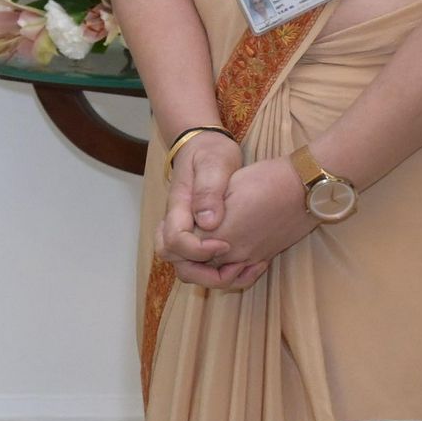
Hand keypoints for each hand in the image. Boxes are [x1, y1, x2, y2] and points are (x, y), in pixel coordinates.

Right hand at [155, 130, 241, 275]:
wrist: (204, 145)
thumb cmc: (210, 152)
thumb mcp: (213, 164)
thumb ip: (209, 192)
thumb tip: (207, 222)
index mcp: (179, 207)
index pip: (174, 242)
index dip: (198, 250)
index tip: (225, 244)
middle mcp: (178, 222)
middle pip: (174, 259)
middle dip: (201, 273)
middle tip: (232, 267)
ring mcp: (186, 229)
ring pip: (185, 264)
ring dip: (211, 275)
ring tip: (242, 269)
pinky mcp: (199, 233)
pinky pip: (200, 260)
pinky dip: (221, 269)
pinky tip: (247, 264)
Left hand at [174, 159, 313, 286]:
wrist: (305, 187)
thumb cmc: (266, 180)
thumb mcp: (226, 187)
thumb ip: (203, 209)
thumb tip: (191, 224)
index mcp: (216, 235)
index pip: (178, 251)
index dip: (170, 238)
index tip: (173, 224)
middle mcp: (231, 254)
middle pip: (192, 271)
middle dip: (182, 258)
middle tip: (182, 239)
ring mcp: (250, 259)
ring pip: (215, 278)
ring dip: (202, 268)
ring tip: (198, 249)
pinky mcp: (264, 258)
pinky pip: (239, 277)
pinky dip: (227, 273)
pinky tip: (224, 259)